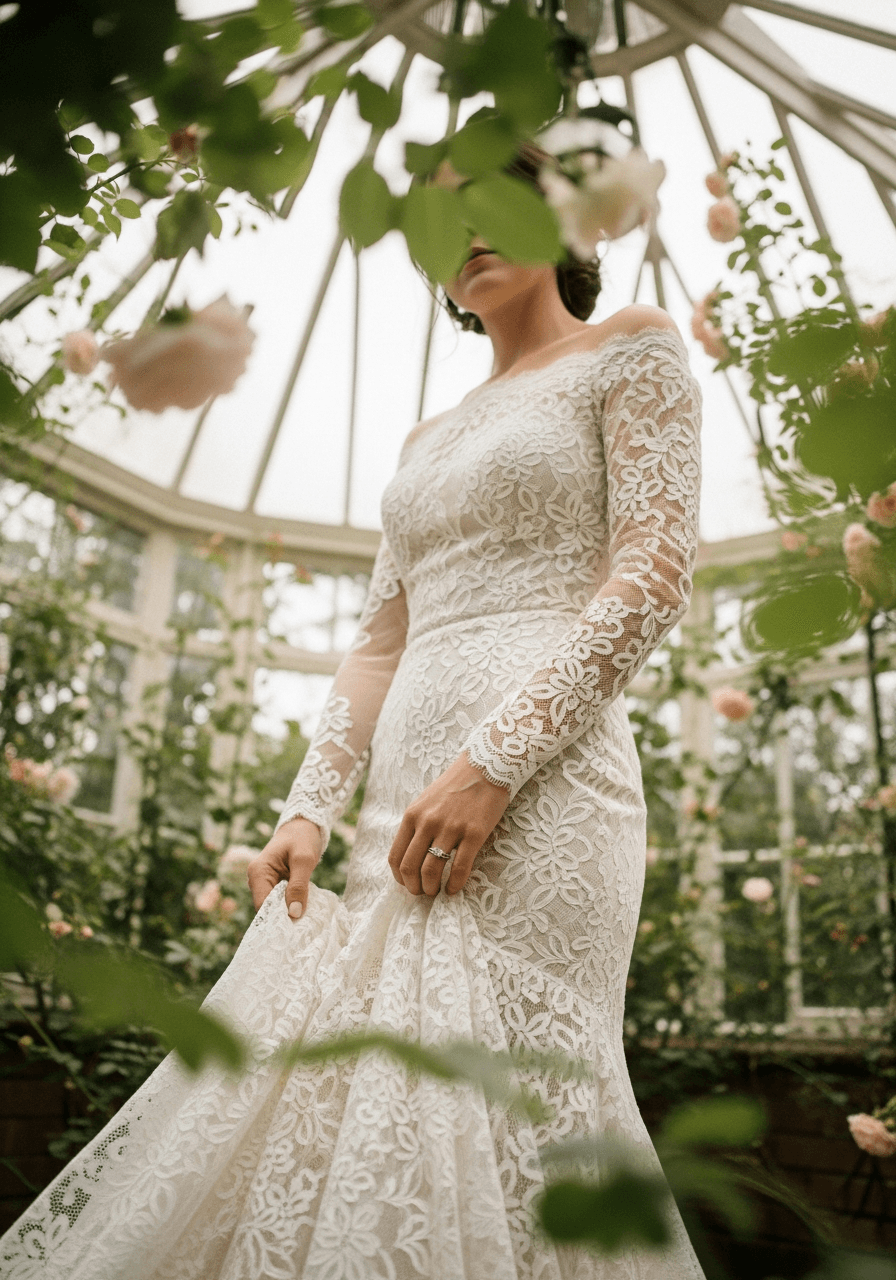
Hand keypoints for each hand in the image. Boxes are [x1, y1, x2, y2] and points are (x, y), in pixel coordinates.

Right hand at [247, 816, 322, 919]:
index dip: (277, 919)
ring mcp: (264, 883)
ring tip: (305, 922)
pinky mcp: (274, 885)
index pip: (262, 905)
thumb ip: (299, 886)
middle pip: (266, 909)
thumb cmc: (303, 838)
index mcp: (258, 872)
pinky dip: (291, 905)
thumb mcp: (304, 860)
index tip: (295, 929)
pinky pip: (280, 901)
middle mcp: (256, 880)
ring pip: (274, 906)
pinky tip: (304, 911)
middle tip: (303, 929)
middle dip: (283, 918)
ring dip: (288, 912)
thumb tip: (294, 914)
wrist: (304, 825)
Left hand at [388, 752, 509, 897]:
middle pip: (410, 867)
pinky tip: (454, 888)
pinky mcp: (474, 832)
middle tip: (423, 893)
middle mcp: (428, 822)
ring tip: (437, 892)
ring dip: (432, 888)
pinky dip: (455, 884)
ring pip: (432, 870)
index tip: (407, 884)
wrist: (485, 767)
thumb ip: (416, 826)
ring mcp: (451, 828)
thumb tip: (409, 856)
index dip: (399, 877)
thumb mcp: (425, 802)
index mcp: (412, 815)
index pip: (395, 856)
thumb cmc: (454, 786)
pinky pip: (460, 867)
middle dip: (414, 887)